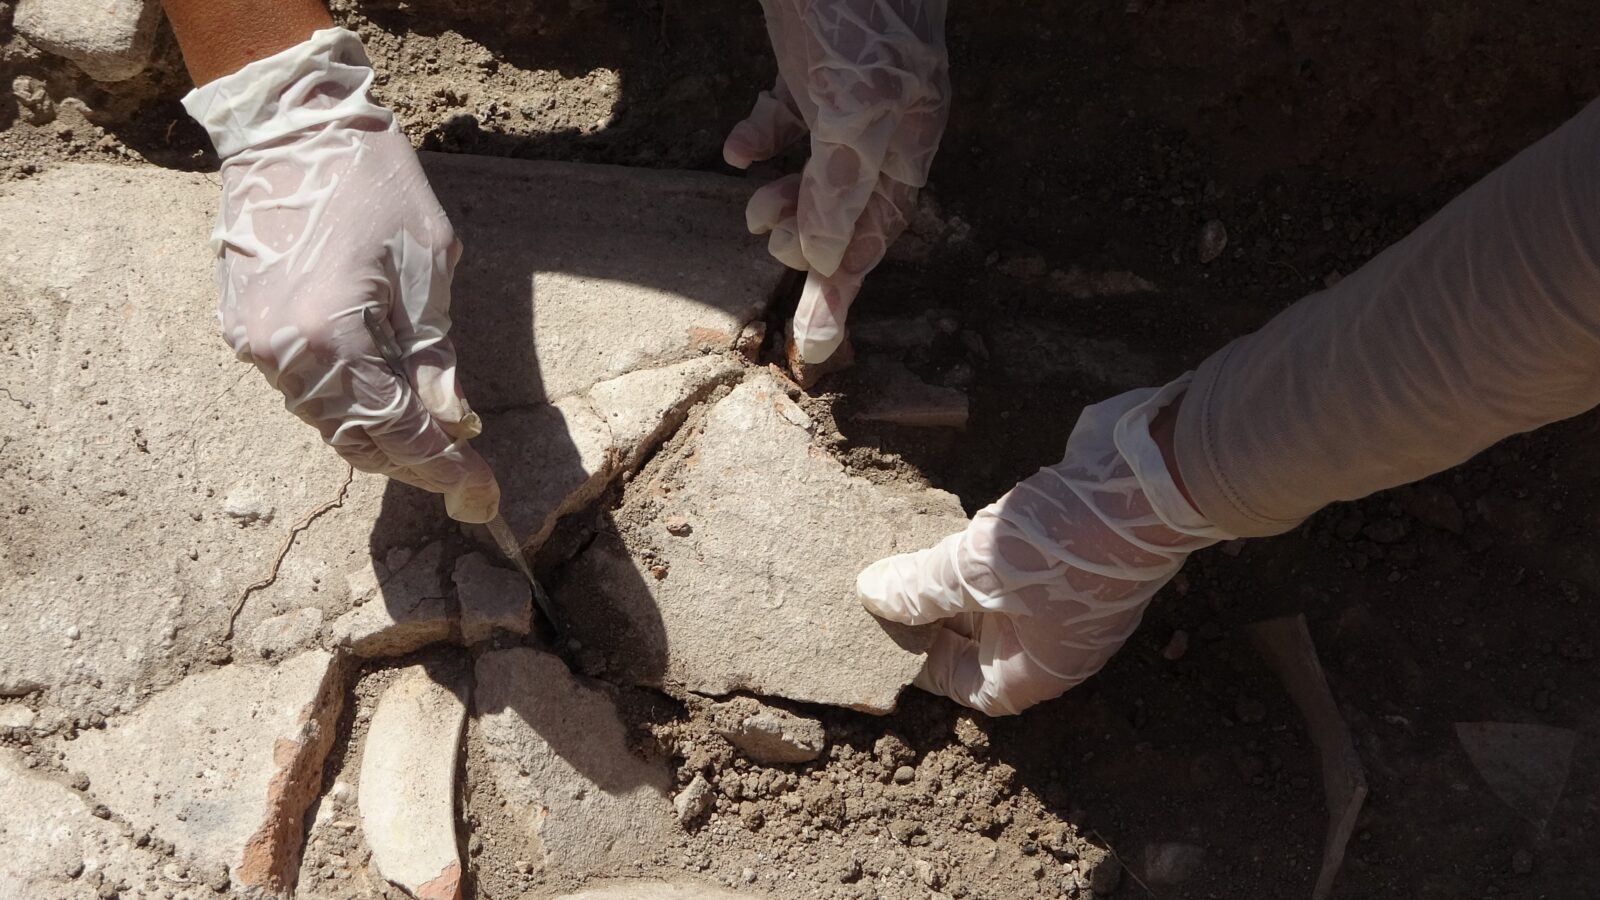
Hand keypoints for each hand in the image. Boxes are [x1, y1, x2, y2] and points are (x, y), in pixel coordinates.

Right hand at [182, 28, 498, 521]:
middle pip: (357, 442)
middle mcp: (283, 354)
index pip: (400, 435)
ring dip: (381, 437)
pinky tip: (386, 394)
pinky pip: (302, 390)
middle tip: (467, 475)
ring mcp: (254, 344)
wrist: (291, 124)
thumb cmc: (373, 183)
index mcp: (334, 338)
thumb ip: (435, 354)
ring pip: (327, 422)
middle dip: (415, 464)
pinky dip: (348, 403)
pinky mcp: (242, 327)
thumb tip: (452, 422)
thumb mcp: (430, 266)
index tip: (484, 499)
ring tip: (434, 437)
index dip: (446, 471)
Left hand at [724, 0, 949, 363]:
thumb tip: (819, 255)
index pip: (877, 235)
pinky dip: (760, 140)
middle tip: (764, 250)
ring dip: (781, 198)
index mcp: (909, 139)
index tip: (814, 347)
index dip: (843, 291)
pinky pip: (785, 118)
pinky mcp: (806, 59)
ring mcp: (843, 90)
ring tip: (749, 206)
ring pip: (814, 170)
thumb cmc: (856, 5)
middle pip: (847, 209)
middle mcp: (883, 122)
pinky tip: (736, 148)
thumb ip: (839, 181)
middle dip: (805, 242)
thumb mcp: (852, 104)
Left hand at [856, 381, 1228, 714]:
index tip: (886, 637)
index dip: (928, 671)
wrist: (1149, 480)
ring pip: (999, 599)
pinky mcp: (1075, 547)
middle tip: (882, 591)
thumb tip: (872, 597)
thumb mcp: (973, 571)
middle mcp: (1059, 640)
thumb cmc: (1062, 546)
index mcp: (1042, 668)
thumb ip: (919, 588)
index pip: (975, 691)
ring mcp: (1071, 592)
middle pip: (984, 645)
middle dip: (934, 620)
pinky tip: (947, 527)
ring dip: (954, 581)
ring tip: (903, 558)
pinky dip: (981, 551)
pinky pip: (1016, 562)